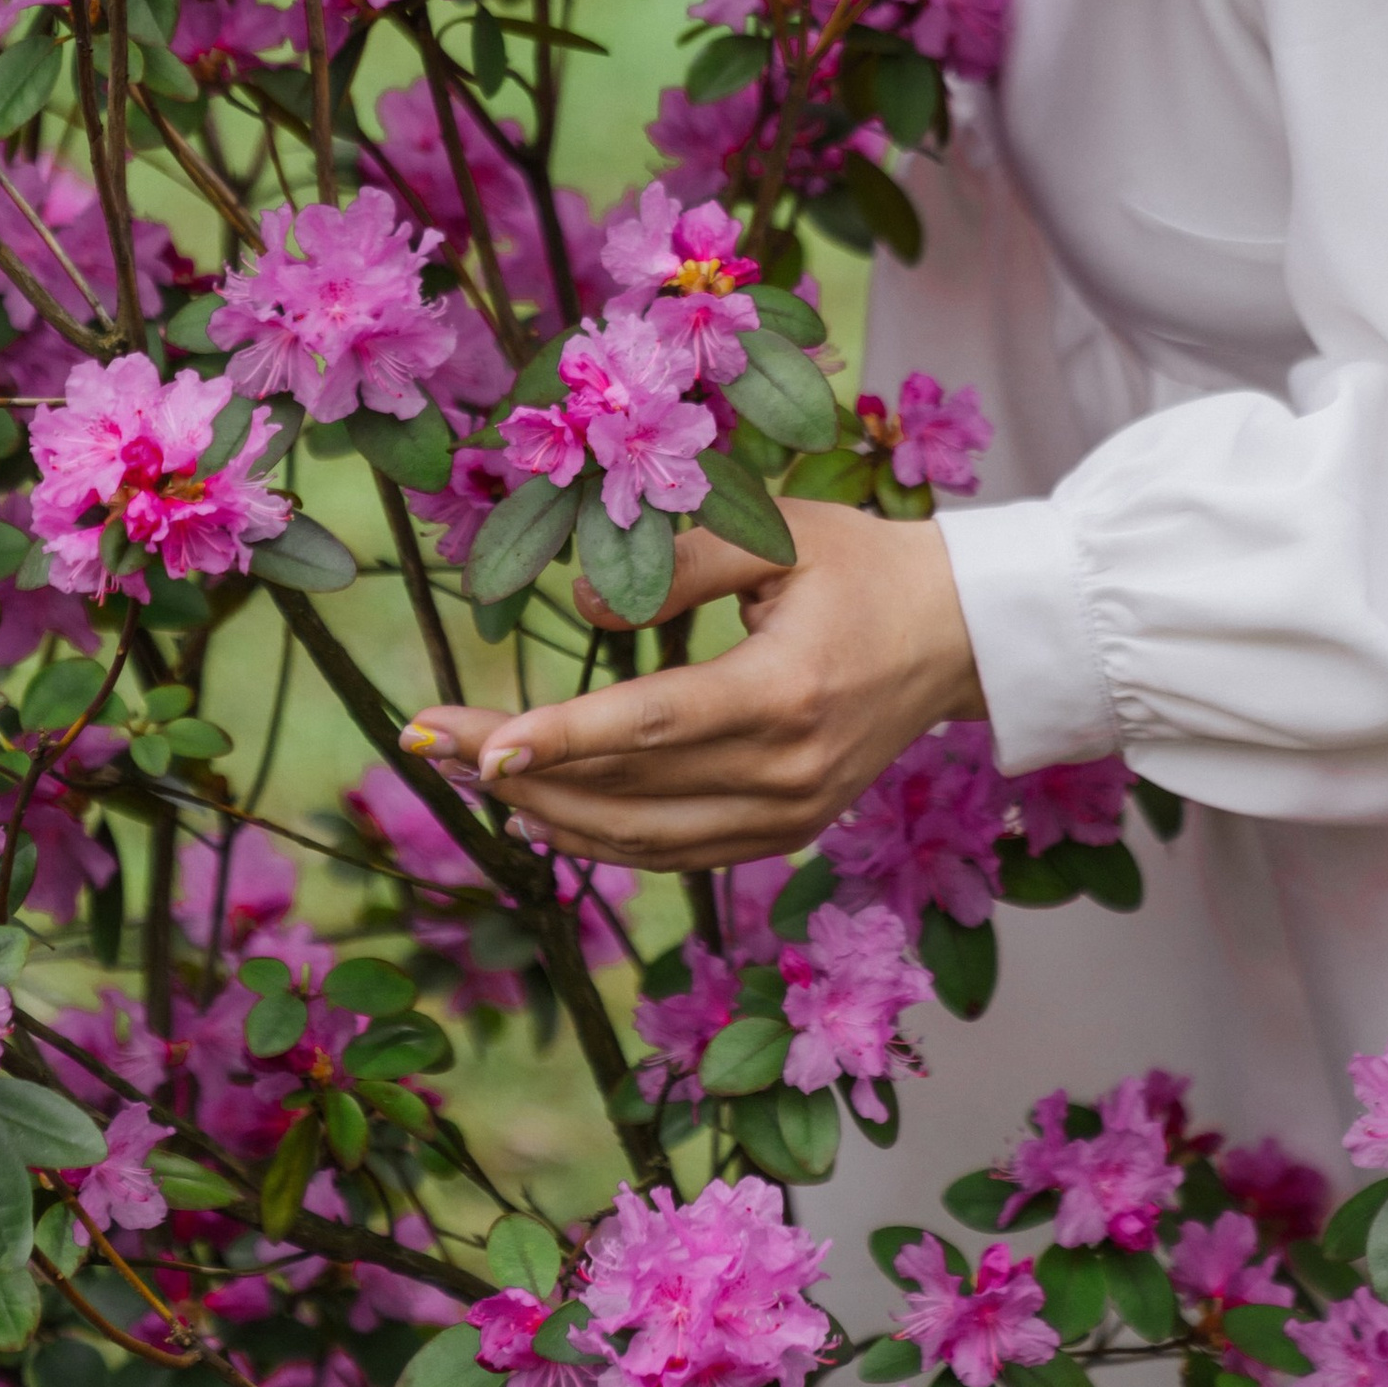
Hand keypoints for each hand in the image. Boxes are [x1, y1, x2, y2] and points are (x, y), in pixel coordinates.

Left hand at [402, 497, 984, 871]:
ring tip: (464, 767)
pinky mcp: (786, 834)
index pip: (652, 726)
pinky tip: (542, 808)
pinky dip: (601, 835)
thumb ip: (680, 563)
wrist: (960, 637)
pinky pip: (673, 852)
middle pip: (626, 786)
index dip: (560, 738)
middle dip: (516, 766)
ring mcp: (788, 817)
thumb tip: (582, 608)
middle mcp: (786, 773)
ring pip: (639, 836)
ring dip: (544, 807)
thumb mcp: (779, 534)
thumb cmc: (864, 566)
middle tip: (428, 737)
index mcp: (786, 693)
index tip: (478, 742)